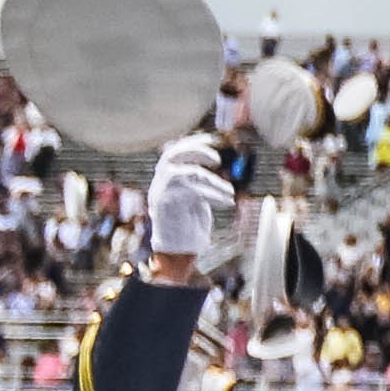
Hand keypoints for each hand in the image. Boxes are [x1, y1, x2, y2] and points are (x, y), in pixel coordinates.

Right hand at [145, 137, 234, 267]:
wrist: (178, 251)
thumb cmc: (188, 225)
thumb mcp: (194, 197)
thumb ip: (196, 180)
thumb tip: (209, 161)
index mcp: (163, 181)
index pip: (172, 153)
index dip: (191, 143)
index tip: (210, 139)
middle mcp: (158, 184)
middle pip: (171, 156)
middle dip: (195, 151)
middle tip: (217, 160)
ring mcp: (161, 194)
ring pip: (188, 175)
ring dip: (213, 182)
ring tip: (230, 193)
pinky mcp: (168, 206)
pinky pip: (194, 191)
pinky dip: (214, 194)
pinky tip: (228, 202)